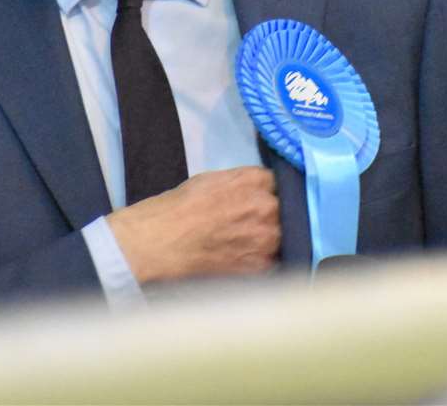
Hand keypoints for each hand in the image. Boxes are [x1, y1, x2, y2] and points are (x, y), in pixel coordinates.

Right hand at [105, 166, 280, 283]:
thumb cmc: (179, 207)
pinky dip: (264, 259)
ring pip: (284, 235)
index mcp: (254, 181)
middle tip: (253, 222)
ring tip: (249, 242)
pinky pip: (273, 260)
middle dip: (274, 214)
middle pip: (285, 209)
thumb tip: (260, 187)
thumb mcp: (213, 179)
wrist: (161, 242)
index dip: (270, 192)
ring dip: (272, 238)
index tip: (264, 198)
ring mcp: (267, 238)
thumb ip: (243, 182)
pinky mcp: (260, 266)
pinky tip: (246, 258)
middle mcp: (267, 207)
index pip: (278, 183)